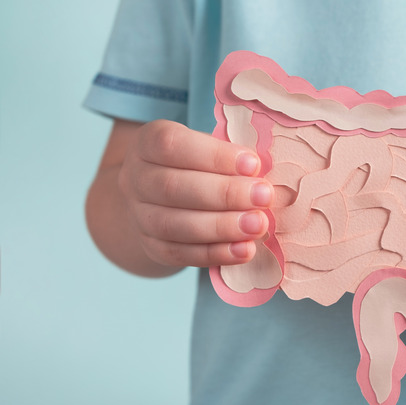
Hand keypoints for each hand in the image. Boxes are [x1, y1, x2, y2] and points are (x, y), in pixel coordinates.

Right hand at [117, 120, 273, 266]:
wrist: (159, 199)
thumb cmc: (197, 166)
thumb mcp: (207, 148)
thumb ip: (230, 158)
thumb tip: (264, 175)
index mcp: (147, 143)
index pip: (171, 144)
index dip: (214, 155)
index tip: (253, 164)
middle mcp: (135, 178)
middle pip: (172, 187)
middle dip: (225, 193)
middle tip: (264, 197)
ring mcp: (139, 216)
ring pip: (174, 225)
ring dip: (222, 226)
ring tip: (258, 225)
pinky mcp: (151, 247)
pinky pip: (179, 254)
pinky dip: (215, 253)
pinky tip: (244, 250)